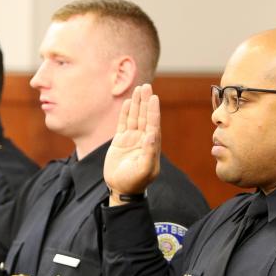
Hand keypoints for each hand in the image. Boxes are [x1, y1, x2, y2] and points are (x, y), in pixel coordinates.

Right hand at [103, 84, 160, 204]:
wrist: (121, 189)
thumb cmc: (135, 182)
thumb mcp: (144, 170)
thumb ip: (149, 153)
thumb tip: (152, 135)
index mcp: (151, 146)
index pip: (153, 124)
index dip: (153, 111)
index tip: (154, 98)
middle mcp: (143, 140)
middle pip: (145, 117)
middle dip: (146, 102)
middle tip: (147, 86)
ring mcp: (132, 139)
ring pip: (135, 118)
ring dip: (137, 104)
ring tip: (139, 89)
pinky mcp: (120, 141)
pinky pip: (123, 123)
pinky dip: (125, 113)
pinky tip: (127, 102)